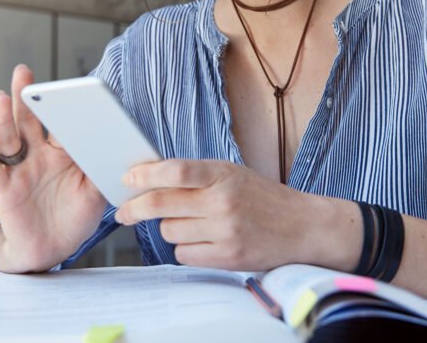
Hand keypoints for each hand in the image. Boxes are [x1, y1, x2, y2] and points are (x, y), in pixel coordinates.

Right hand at [0, 65, 107, 273]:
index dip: (63, 105)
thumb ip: (101, 169)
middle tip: (23, 71)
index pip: (62, 122)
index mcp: (64, 151)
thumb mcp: (96, 192)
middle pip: (30, 120)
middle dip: (26, 96)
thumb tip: (116, 149)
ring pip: (9, 138)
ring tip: (3, 97)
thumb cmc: (76, 217)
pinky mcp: (2, 188)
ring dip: (4, 118)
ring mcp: (19, 168)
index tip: (67, 87)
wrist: (53, 250)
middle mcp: (39, 154)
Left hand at [114, 159, 329, 270]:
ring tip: (192, 223)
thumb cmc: (262, 197)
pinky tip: (203, 240)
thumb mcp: (232, 173)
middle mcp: (223, 201)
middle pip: (161, 204)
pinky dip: (186, 248)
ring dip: (170, 228)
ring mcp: (225, 231)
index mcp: (223, 173)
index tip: (127, 179)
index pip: (176, 170)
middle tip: (124, 211)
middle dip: (135, 208)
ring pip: (169, 232)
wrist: (301, 226)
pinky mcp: (228, 257)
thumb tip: (150, 177)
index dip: (145, 175)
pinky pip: (184, 254)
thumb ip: (197, 174)